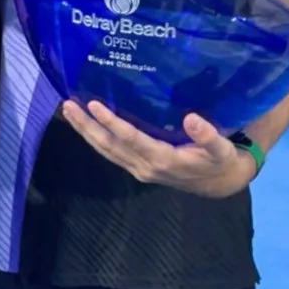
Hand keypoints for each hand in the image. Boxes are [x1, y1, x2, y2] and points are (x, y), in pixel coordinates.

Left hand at [61, 100, 256, 198]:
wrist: (217, 184)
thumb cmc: (218, 161)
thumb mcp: (220, 149)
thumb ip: (208, 135)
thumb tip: (192, 119)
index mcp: (162, 159)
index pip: (130, 138)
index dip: (111, 122)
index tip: (94, 105)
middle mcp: (144, 165)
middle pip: (108, 145)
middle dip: (86, 126)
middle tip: (67, 105)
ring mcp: (137, 168)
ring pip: (105, 150)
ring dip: (85, 131)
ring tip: (68, 111)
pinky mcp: (136, 167)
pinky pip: (110, 153)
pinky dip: (95, 138)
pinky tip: (85, 124)